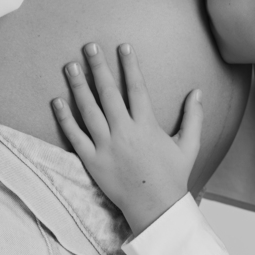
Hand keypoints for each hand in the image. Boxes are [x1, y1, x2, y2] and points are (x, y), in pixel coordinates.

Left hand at [52, 43, 201, 233]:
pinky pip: (75, 136)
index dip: (130, 65)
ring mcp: (106, 147)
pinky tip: (57, 101)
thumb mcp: (190, 146)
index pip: (136, 88)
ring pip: (88, 110)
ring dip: (78, 86)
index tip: (123, 46)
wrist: (155, 208)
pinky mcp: (92, 161)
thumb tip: (197, 91)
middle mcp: (124, 132)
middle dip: (98, 67)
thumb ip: (194, 117)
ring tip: (70, 66)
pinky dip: (65, 118)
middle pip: (108, 93)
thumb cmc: (173, 176)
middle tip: (89, 46)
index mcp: (147, 126)